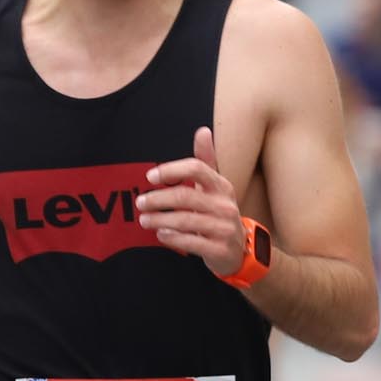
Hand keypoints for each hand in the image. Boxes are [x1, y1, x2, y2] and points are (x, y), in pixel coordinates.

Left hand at [139, 126, 247, 277]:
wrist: (239, 249)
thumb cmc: (219, 213)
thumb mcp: (215, 187)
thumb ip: (205, 160)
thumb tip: (202, 131)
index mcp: (221, 186)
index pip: (196, 169)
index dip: (171, 170)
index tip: (150, 177)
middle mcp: (225, 205)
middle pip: (185, 196)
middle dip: (158, 199)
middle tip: (140, 202)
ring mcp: (224, 228)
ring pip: (185, 220)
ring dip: (159, 219)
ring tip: (144, 220)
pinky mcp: (220, 249)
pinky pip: (191, 242)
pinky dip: (172, 238)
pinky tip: (160, 235)